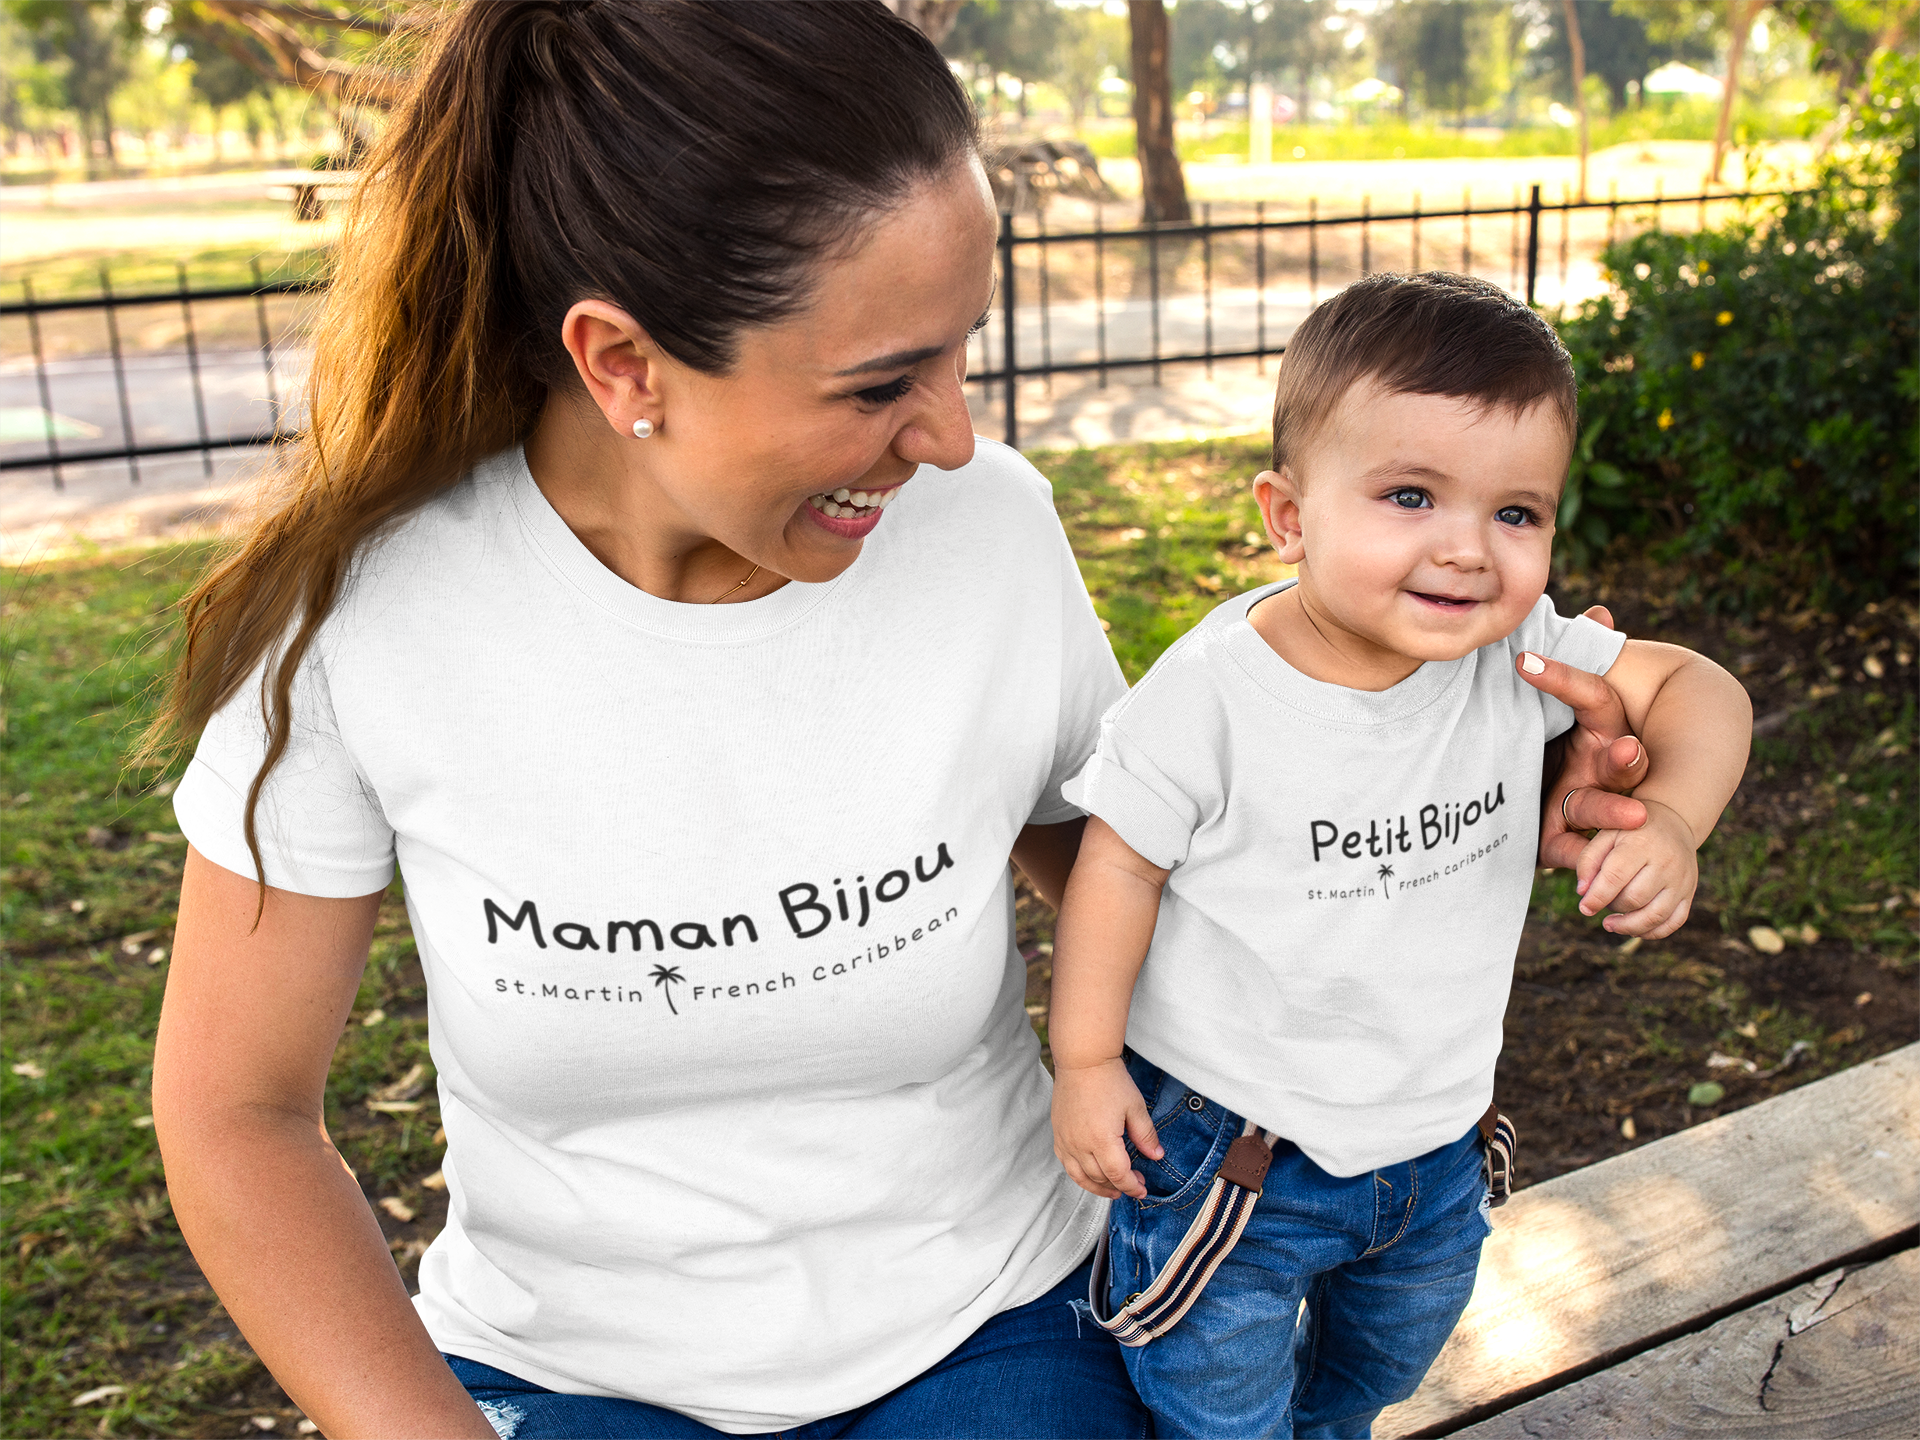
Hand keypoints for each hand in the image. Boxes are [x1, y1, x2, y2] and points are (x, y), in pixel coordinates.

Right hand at [1051, 1058, 1163, 1200]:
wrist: (1082, 1061)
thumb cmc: (1109, 1080)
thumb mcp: (1135, 1107)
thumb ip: (1146, 1135)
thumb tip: (1156, 1156)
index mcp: (1102, 1139)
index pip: (1118, 1174)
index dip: (1132, 1186)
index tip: (1142, 1189)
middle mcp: (1080, 1144)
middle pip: (1100, 1178)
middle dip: (1119, 1186)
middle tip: (1134, 1183)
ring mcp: (1066, 1140)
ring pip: (1081, 1176)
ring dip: (1099, 1187)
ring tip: (1113, 1189)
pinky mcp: (1058, 1135)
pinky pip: (1067, 1165)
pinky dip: (1080, 1175)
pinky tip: (1091, 1174)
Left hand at [1519, 605, 1653, 869]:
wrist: (1528, 789)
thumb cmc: (1546, 735)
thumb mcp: (1554, 702)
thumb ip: (1572, 657)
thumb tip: (1601, 610)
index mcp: (1596, 725)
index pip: (1591, 698)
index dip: (1565, 681)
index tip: (1526, 662)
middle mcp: (1598, 765)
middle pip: (1619, 762)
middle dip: (1626, 759)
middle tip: (1630, 749)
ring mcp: (1585, 801)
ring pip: (1601, 808)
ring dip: (1612, 813)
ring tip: (1632, 816)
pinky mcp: (1557, 836)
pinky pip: (1569, 851)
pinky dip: (1571, 860)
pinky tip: (1566, 870)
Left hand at [1572, 800, 1699, 937]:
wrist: (1672, 825)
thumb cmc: (1631, 832)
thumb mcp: (1606, 835)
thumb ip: (1588, 860)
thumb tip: (1582, 893)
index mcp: (1641, 844)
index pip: (1616, 877)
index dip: (1596, 897)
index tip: (1584, 908)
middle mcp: (1666, 862)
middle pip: (1634, 898)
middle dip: (1612, 907)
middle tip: (1601, 903)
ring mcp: (1681, 880)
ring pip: (1655, 916)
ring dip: (1628, 926)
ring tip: (1610, 924)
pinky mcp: (1689, 893)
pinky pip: (1674, 922)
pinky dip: (1652, 932)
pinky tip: (1634, 928)